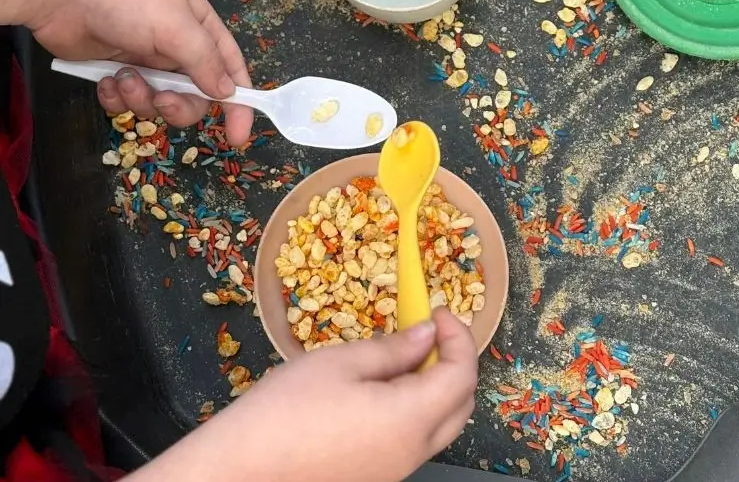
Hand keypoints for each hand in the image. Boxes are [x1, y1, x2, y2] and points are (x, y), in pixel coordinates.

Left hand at [8, 0, 251, 144]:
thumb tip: (228, 93)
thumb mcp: (176, 27)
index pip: (229, 69)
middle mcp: (177, 46)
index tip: (238, 135)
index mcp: (200, 28)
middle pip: (193, 95)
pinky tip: (105, 80)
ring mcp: (145, 60)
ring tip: (122, 78)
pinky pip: (126, 101)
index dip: (238, 102)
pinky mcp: (114, 71)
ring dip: (141, 97)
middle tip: (161, 100)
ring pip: (158, 101)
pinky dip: (117, 97)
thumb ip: (205, 63)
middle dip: (178, 104)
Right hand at [134, 310, 478, 481]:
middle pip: (461, 405)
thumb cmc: (286, 410)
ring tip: (401, 355)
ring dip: (435, 386)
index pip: (462, 376)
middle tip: (429, 330)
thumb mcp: (341, 363)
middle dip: (455, 362)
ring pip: (440, 426)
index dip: (459, 337)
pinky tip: (380, 388)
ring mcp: (395, 471)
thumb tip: (429, 334)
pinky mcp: (375, 478)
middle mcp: (412, 452)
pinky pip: (413, 441)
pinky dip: (414, 409)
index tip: (437, 311)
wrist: (238, 471)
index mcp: (410, 420)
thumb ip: (394, 349)